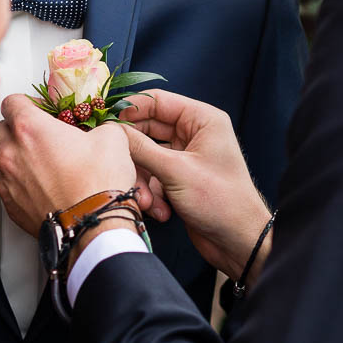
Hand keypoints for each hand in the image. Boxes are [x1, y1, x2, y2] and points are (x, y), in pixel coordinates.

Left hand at [0, 94, 137, 235]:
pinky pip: (7, 186)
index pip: (12, 101)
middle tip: (42, 135)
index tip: (40, 110)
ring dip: (18, 156)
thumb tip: (101, 130)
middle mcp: (12, 153)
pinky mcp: (11, 205)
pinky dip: (20, 182)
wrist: (94, 225)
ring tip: (43, 163)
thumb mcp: (112, 138)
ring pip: (2, 159)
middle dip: (19, 128)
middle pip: (2, 128)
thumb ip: (98, 126)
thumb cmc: (98, 185)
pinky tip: (41, 185)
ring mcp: (8, 181)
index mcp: (30, 128)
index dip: (28, 103)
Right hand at [120, 90, 271, 278]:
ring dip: (143, 180)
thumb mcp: (176, 172)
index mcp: (202, 119)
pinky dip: (152, 193)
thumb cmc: (221, 201)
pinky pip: (154, 176)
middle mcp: (194, 134)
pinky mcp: (179, 178)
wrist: (238, 241)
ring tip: (147, 201)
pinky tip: (160, 211)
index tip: (104, 120)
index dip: (129, 109)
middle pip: (148, 129)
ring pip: (147, 156)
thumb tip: (112, 130)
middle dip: (134, 153)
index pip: (157, 101)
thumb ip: (141, 148)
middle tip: (116, 163)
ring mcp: (186, 157)